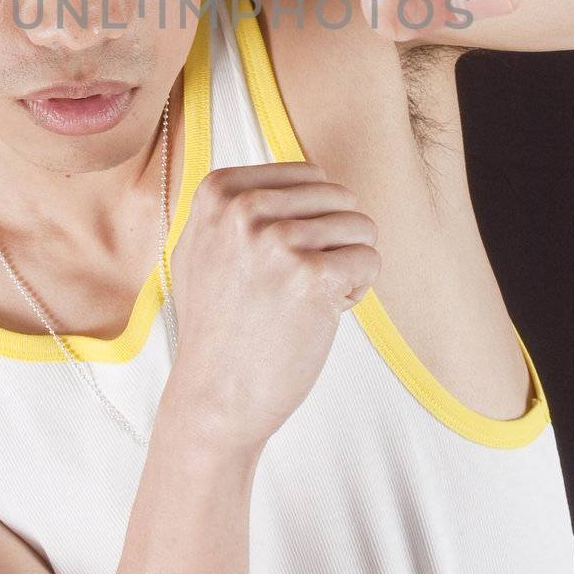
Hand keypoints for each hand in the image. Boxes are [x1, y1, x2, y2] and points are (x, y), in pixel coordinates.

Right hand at [165, 162, 379, 453]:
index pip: (310, 176)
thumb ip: (240, 204)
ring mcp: (277, 240)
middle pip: (340, 197)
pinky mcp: (313, 276)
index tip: (276, 262)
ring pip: (361, 227)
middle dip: (334, 242)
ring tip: (304, 302)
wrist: (213, 397)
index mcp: (218, 190)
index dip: (310, 221)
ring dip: (345, 268)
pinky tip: (319, 317)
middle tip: (295, 287)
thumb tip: (305, 177)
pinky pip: (370, 261)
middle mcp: (244, 208)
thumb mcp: (204, 245)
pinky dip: (356, 292)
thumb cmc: (216, 327)